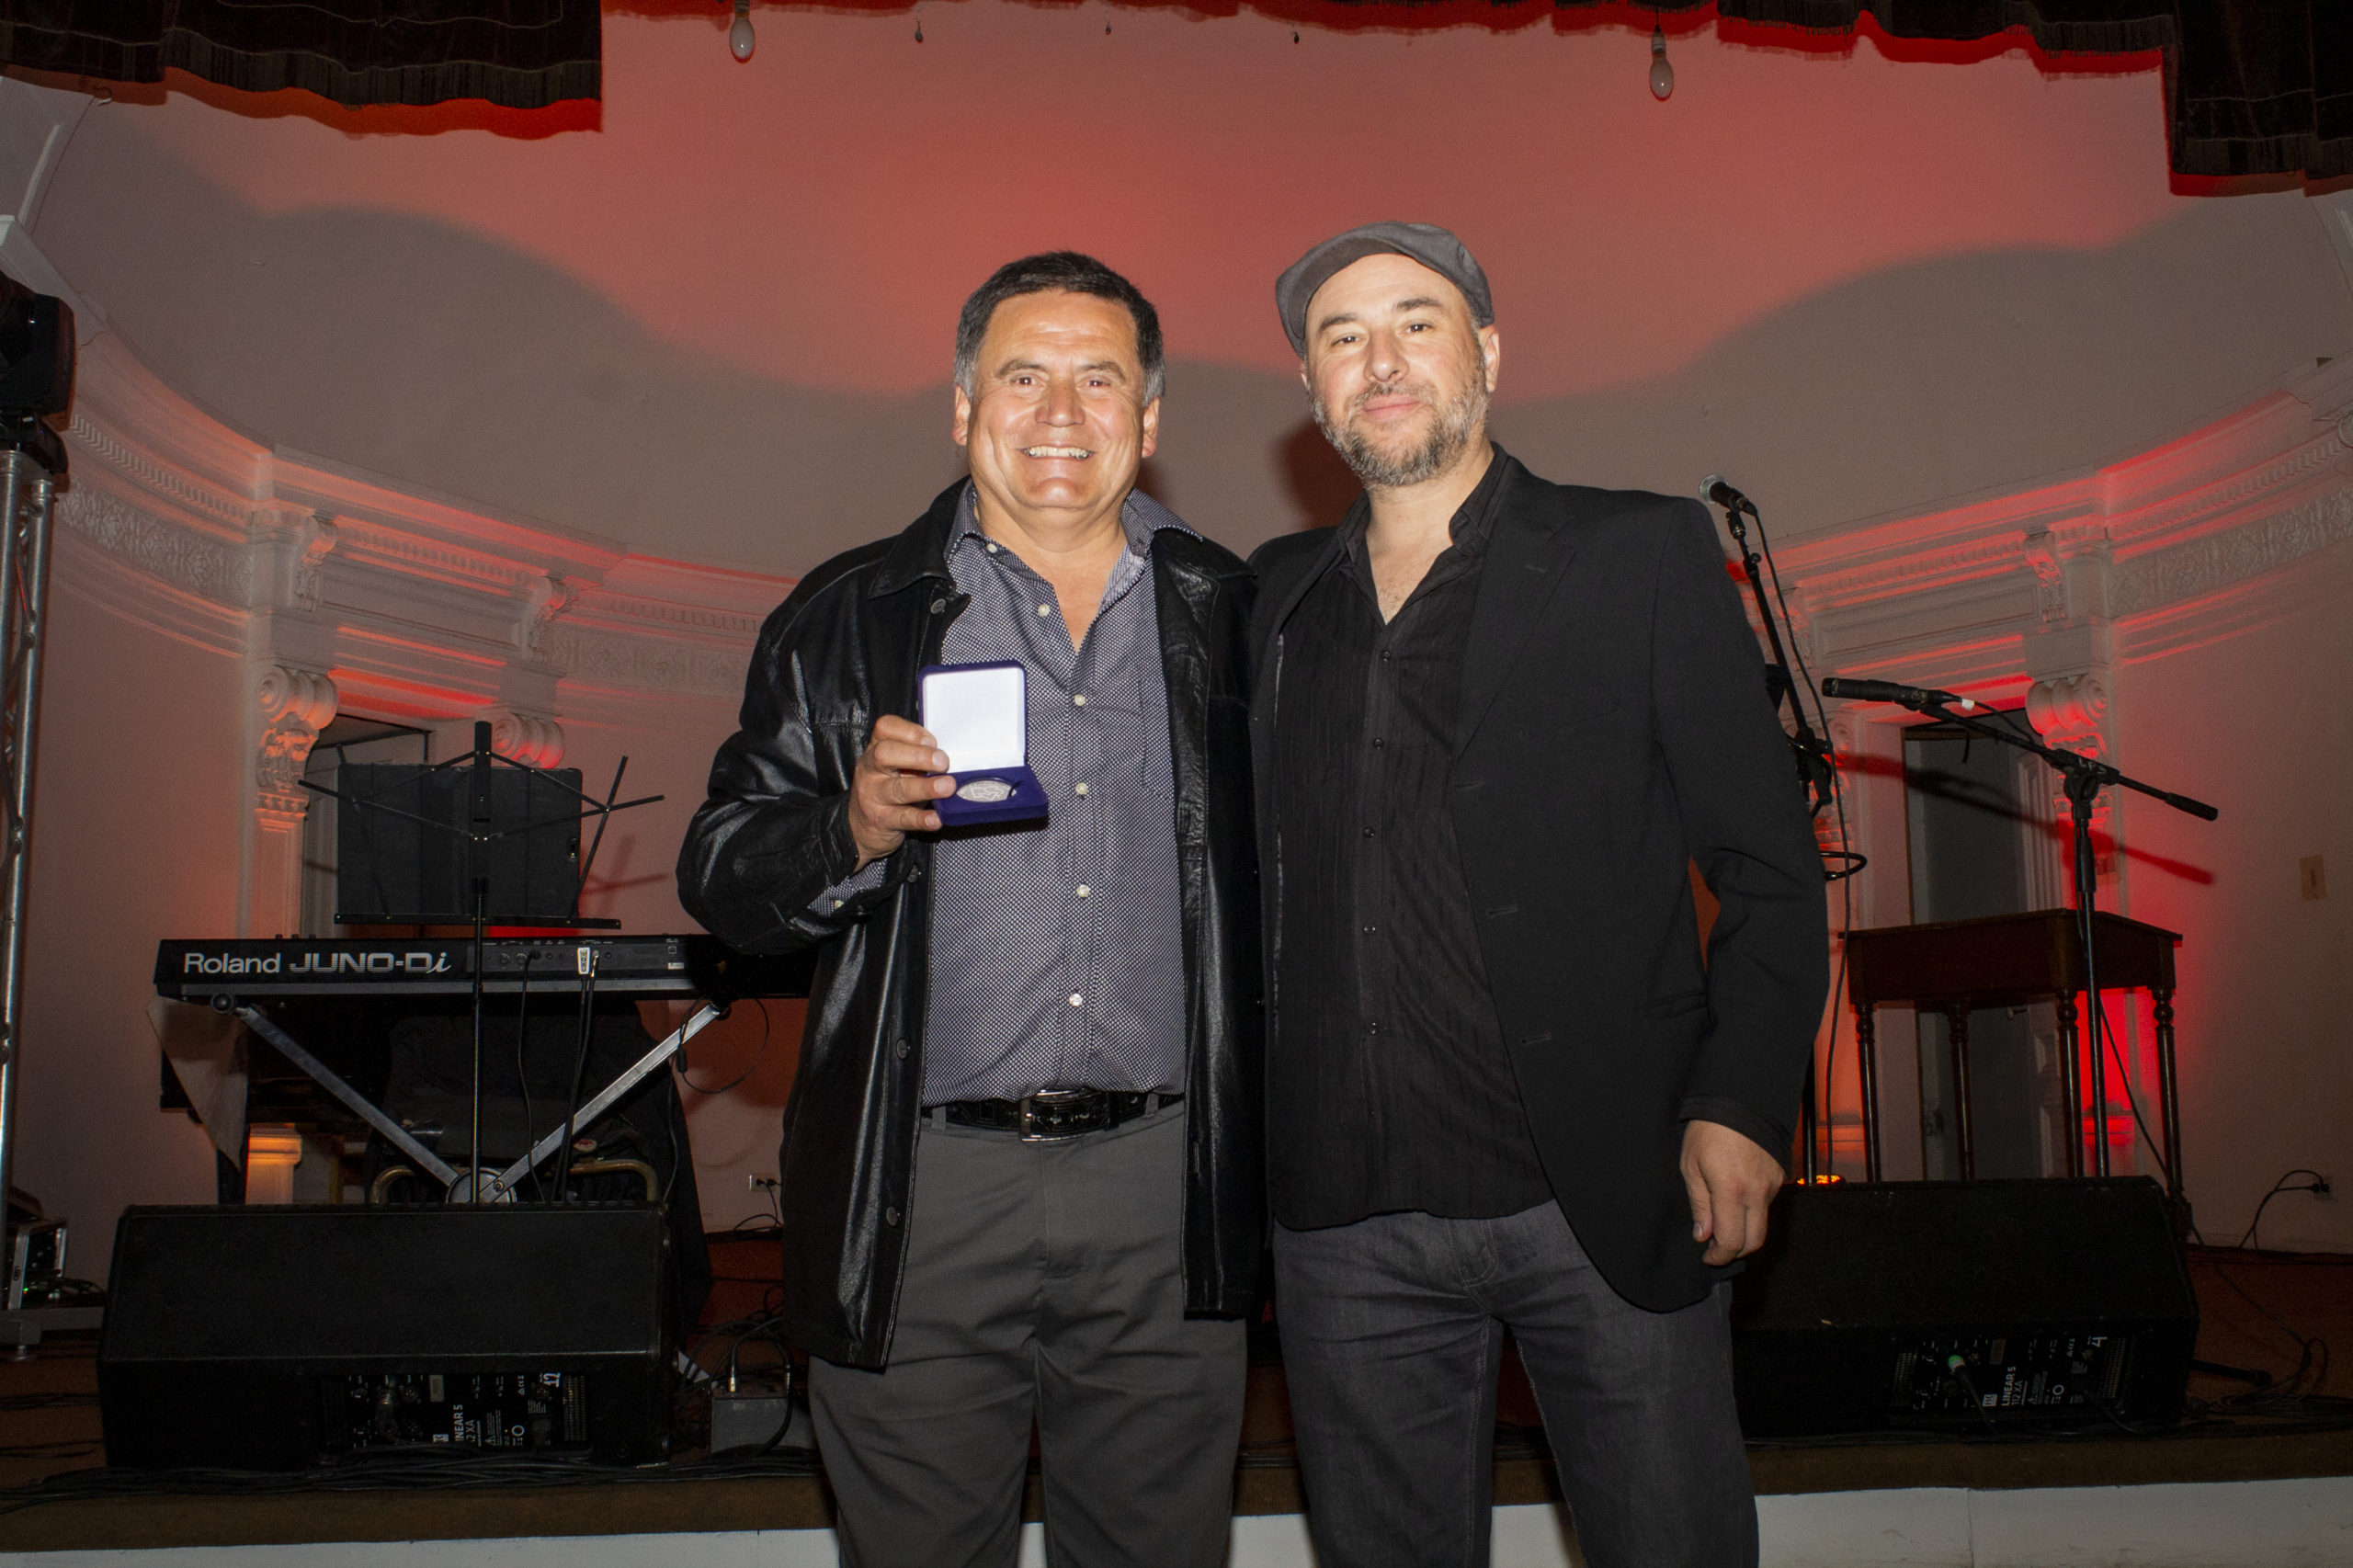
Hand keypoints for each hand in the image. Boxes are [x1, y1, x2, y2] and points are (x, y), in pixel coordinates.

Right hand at [847, 715, 954, 868]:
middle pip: (885, 753)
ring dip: (925, 787)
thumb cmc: (889, 788)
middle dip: (917, 756)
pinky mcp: (881, 820)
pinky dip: (922, 819)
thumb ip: (917, 757)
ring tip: (947, 786)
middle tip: (943, 762)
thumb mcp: (898, 766)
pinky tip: (937, 818)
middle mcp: (870, 769)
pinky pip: (903, 818)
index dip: (911, 731)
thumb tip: (952, 757)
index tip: (933, 741)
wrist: (862, 825)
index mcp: (876, 748)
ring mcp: (873, 796)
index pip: (885, 728)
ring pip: (896, 789)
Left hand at [1680, 1119, 1785, 1266]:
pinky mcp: (1781, 1176)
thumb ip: (1700, 1204)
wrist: (1741, 1099)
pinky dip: (1753, 1209)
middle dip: (1735, 1250)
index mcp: (1731, 1190)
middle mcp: (1757, 1192)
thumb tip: (1703, 1235)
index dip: (1719, 1256)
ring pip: (1762, 1222)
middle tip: (1717, 1246)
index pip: (1731, 1241)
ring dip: (1745, 1228)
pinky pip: (1768, 1203)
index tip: (1707, 1256)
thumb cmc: (1709, 1129)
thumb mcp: (1691, 1165)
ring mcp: (1773, 1184)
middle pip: (1754, 1241)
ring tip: (1723, 1218)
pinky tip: (1737, 1197)